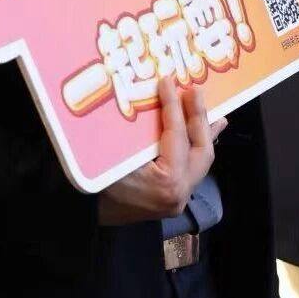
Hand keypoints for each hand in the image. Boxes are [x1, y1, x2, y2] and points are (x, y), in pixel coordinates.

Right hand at [98, 79, 227, 225]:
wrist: (82, 215)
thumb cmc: (92, 182)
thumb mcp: (110, 151)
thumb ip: (135, 128)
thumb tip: (149, 93)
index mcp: (166, 181)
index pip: (176, 135)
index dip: (173, 105)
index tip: (169, 81)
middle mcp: (178, 193)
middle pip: (200, 151)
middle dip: (200, 118)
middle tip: (197, 91)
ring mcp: (177, 200)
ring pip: (199, 163)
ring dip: (204, 136)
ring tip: (215, 116)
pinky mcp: (170, 202)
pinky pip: (190, 172)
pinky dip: (194, 151)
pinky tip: (198, 138)